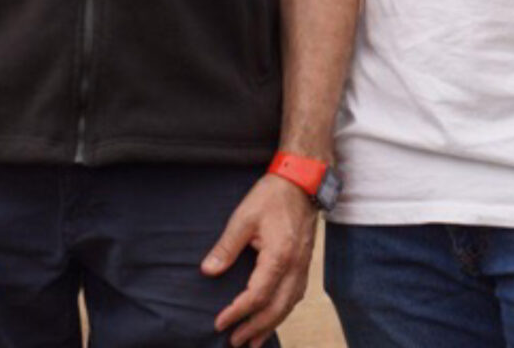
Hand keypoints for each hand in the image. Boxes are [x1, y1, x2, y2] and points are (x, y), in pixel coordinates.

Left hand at [203, 173, 317, 346]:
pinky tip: (273, 318)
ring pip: (289, 305)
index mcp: (279, 256)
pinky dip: (283, 312)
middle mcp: (295, 266)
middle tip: (235, 342)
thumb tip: (208, 270)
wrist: (301, 182)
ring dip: (270, 325)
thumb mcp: (243, 217)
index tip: (220, 323)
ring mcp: (303, 266)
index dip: (238, 312)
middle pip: (276, 308)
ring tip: (253, 342)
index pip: (258, 295)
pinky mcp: (305, 264)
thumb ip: (226, 246)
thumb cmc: (272, 196)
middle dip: (255, 328)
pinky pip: (295, 296)